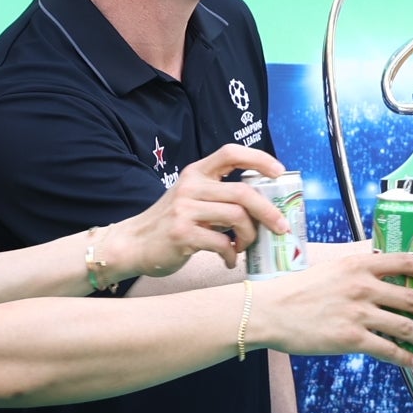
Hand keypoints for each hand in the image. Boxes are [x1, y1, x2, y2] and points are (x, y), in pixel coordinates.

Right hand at [103, 144, 288, 277]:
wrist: (132, 243)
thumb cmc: (168, 223)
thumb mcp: (190, 199)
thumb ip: (219, 197)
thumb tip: (262, 206)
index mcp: (196, 173)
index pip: (230, 153)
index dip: (259, 159)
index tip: (280, 172)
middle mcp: (191, 186)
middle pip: (243, 192)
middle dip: (269, 212)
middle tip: (281, 227)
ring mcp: (185, 209)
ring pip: (237, 218)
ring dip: (249, 236)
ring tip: (244, 246)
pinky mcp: (182, 234)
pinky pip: (221, 243)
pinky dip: (231, 254)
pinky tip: (228, 259)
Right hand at [251, 251, 412, 364]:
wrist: (270, 311)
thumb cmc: (296, 291)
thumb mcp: (330, 269)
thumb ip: (356, 273)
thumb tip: (379, 281)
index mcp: (358, 264)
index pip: (405, 262)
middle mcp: (363, 286)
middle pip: (412, 298)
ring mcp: (359, 313)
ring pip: (406, 327)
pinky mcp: (352, 338)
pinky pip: (389, 350)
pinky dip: (407, 358)